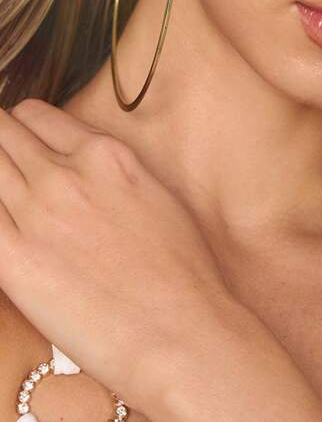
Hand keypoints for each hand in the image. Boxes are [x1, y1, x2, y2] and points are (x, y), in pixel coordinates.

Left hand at [0, 98, 237, 413]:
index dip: (22, 128)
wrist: (178, 328)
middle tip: (5, 169)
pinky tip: (1, 224)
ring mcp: (37, 213)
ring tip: (7, 200)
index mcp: (105, 154)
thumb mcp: (156, 195)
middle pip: (1, 134)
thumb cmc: (182, 272)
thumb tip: (92, 171)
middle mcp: (67, 173)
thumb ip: (115, 172)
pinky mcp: (14, 259)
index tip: (20, 145)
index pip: (37, 116)